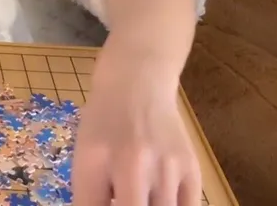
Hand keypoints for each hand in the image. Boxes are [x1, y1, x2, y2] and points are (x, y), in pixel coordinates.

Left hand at [71, 41, 200, 205]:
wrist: (138, 82)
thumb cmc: (104, 122)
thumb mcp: (84, 156)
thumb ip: (89, 197)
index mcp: (96, 161)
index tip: (107, 202)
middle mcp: (133, 164)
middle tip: (125, 199)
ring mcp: (167, 167)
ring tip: (141, 195)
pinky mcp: (192, 169)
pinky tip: (161, 199)